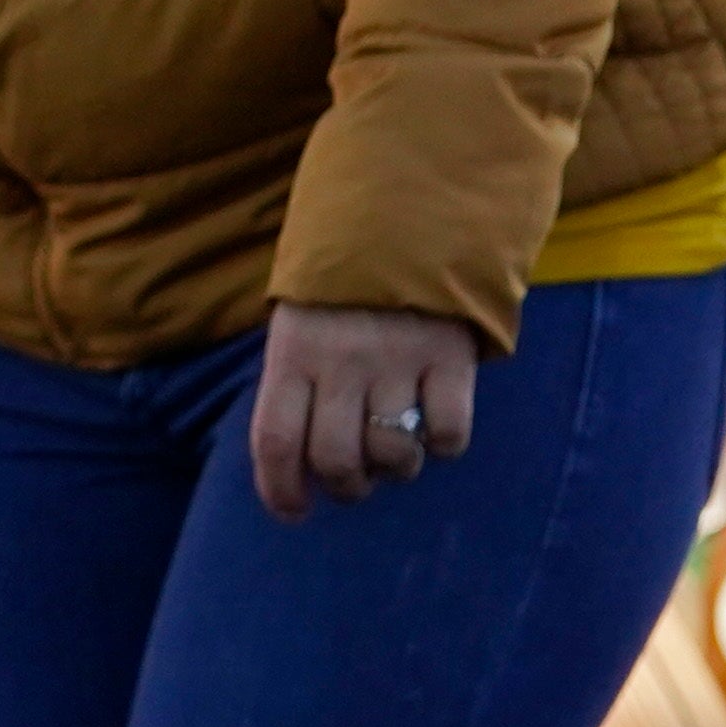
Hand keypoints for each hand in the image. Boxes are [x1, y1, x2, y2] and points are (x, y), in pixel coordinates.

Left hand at [250, 302, 481, 519]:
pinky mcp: (448, 357)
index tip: (294, 511)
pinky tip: (436, 424)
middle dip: (346, 487)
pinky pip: (450, 433)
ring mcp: (397, 360)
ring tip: (395, 451)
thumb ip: (294, 380)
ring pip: (393, 455)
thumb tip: (295, 459)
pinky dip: (444, 444)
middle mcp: (340, 362)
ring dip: (394, 469)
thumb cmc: (340, 284)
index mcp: (292, 352)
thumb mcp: (297, 321)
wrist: (406, 215)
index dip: (280, 490)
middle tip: (354, 481)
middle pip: (337, 460)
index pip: (275, 441)